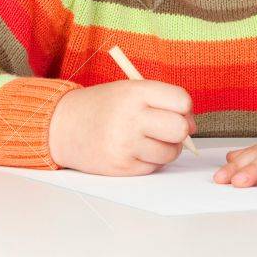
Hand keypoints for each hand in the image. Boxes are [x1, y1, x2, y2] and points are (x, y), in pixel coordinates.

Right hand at [48, 80, 196, 175]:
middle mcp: (131, 118)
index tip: (179, 111)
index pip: (182, 101)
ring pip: (171, 152)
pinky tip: (136, 149)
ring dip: (167, 148)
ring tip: (149, 139)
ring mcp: (125, 144)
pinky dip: (151, 160)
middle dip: (180, 130)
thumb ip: (162, 100)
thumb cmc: (103, 106)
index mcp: (135, 92)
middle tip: (168, 129)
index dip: (185, 108)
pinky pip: (154, 166)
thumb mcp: (129, 89)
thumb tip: (193, 125)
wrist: (63, 125)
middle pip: (180, 129)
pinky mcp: (121, 166)